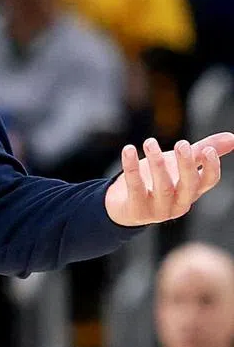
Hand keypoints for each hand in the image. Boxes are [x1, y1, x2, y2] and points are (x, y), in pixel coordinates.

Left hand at [104, 134, 233, 226]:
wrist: (124, 204)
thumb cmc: (156, 181)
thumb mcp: (179, 165)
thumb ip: (202, 151)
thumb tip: (233, 137)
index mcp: (191, 191)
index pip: (208, 181)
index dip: (211, 167)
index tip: (207, 149)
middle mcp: (178, 203)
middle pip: (188, 186)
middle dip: (186, 165)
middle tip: (182, 144)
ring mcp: (158, 210)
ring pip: (162, 187)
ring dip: (157, 163)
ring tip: (149, 142)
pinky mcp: (136, 210)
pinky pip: (134, 187)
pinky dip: (131, 167)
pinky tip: (128, 150)